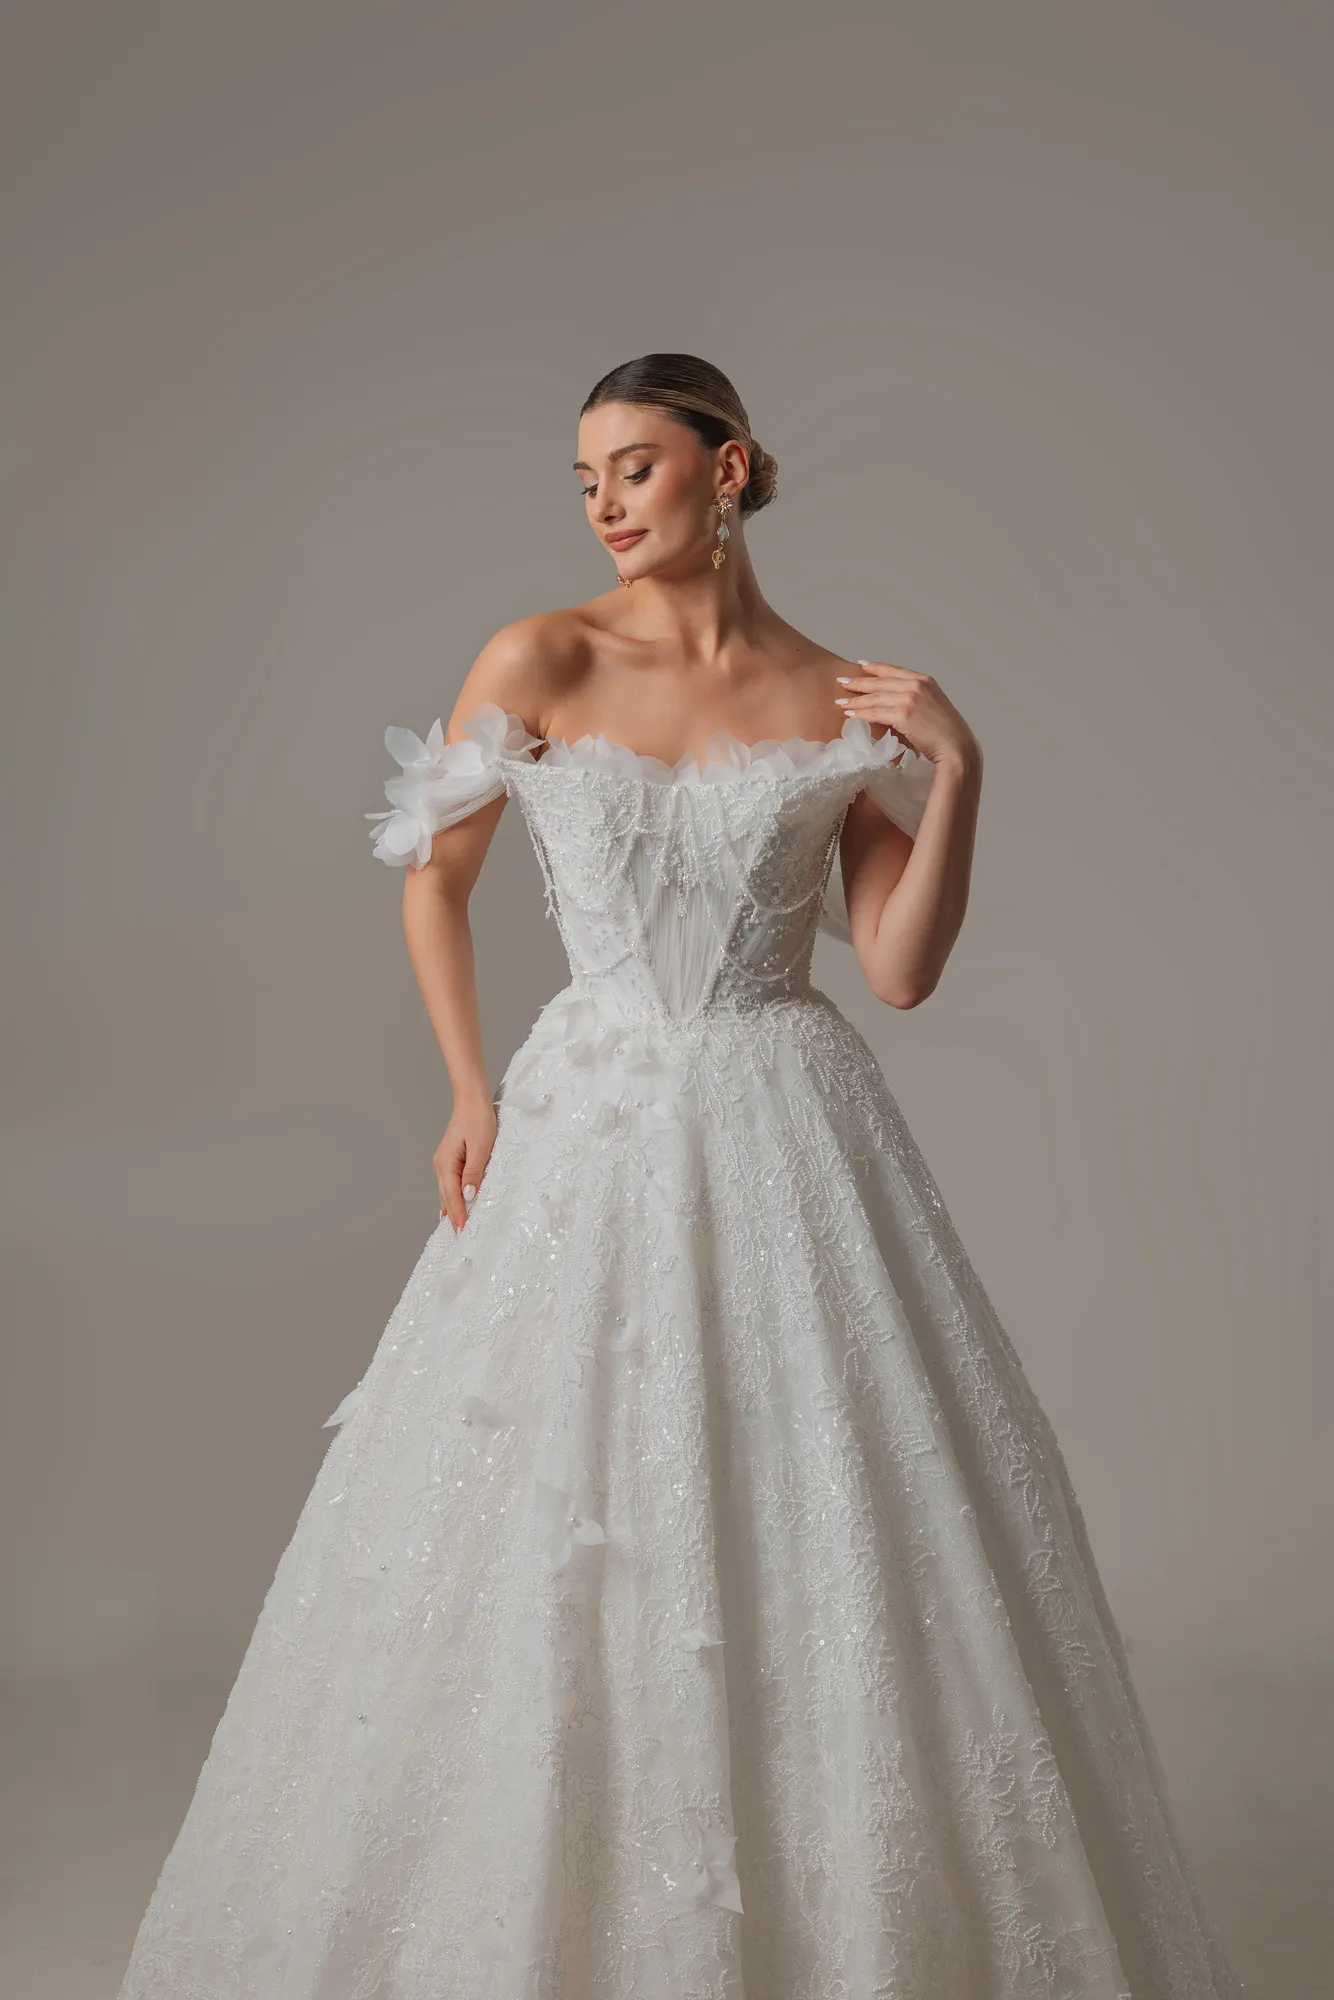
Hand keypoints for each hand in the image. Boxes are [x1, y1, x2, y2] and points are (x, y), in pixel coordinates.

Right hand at [434, 1095, 497, 1230]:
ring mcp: (443, 1161)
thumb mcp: (481, 1148)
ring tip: (455, 1226)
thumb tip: (468, 1195)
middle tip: (459, 1237)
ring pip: (446, 1191)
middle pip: (446, 1197)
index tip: (463, 1231)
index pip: (453, 1196)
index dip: (459, 1215)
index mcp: (447, 1164)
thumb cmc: (478, 1120)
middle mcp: (441, 1165)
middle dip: (453, 1217)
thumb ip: (474, 1173)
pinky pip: (449, 1183)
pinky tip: (452, 1204)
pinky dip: (451, 1196)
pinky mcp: (450, 1158)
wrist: (471, 1099)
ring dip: (451, 1208)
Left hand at [835, 660, 979, 768]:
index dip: (876, 668)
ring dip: (855, 700)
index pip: (895, 670)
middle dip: (859, 682)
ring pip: (875, 697)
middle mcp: (917, 685)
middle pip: (881, 682)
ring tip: (841, 701)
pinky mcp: (903, 714)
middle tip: (842, 682)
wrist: (956, 747)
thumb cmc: (947, 734)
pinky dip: (860, 713)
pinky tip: (850, 713)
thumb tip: (894, 707)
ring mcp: (910, 698)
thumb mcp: (933, 708)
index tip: (861, 665)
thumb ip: (916, 701)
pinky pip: (875, 712)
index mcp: (925, 681)